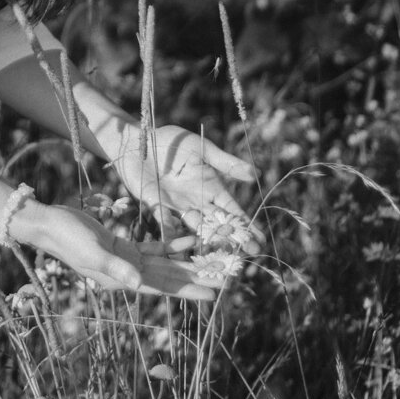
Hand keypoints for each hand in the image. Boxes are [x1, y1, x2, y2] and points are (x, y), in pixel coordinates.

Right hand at [12, 202, 221, 302]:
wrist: (49, 224)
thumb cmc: (68, 238)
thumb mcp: (92, 252)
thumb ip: (116, 268)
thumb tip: (139, 283)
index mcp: (123, 279)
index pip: (164, 287)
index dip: (190, 290)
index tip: (215, 294)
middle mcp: (128, 273)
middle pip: (171, 277)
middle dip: (198, 278)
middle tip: (226, 278)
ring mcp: (126, 260)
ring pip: (166, 264)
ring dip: (188, 263)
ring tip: (213, 262)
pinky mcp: (122, 246)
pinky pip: (153, 249)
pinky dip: (170, 245)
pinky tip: (187, 240)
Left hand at [115, 125, 259, 253]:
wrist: (139, 139)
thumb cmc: (172, 141)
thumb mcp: (202, 149)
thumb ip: (225, 163)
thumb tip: (256, 174)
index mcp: (210, 186)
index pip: (232, 210)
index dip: (245, 225)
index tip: (260, 240)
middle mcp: (196, 200)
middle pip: (218, 224)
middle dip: (233, 239)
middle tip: (250, 255)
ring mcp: (177, 205)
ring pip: (196, 228)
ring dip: (208, 243)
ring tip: (219, 259)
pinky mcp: (156, 205)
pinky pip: (166, 223)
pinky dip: (172, 236)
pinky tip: (180, 248)